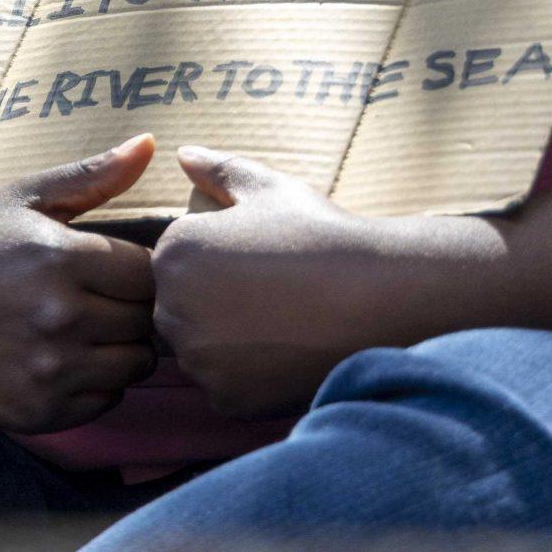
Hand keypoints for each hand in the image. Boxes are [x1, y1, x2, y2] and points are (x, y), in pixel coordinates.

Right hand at [0, 135, 159, 433]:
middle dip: (130, 308)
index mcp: (61, 257)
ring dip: (119, 348)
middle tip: (93, 299)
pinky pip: (107, 400)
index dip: (136, 269)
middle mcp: (60, 317)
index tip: (108, 269)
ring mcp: (50, 370)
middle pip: (147, 319)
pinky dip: (95, 384)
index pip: (150, 272)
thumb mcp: (20, 199)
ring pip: (136, 364)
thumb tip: (150, 143)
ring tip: (80, 329)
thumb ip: (90, 176)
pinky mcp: (39, 411)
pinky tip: (59, 359)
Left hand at [154, 146, 480, 416]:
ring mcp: (198, 358)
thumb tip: (183, 153)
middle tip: (272, 295)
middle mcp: (172, 307)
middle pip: (178, 308)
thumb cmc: (322, 236)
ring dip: (226, 342)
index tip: (258, 261)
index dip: (216, 261)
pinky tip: (286, 352)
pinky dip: (249, 376)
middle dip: (213, 302)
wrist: (380, 297)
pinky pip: (224, 387)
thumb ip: (218, 170)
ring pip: (199, 351)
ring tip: (281, 322)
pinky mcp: (226, 398)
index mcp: (174, 252)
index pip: (173, 262)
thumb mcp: (270, 189)